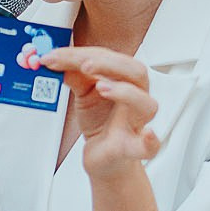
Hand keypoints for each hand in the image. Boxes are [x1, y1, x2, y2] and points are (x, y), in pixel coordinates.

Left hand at [41, 45, 157, 174]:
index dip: (84, 54)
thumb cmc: (100, 122)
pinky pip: (149, 146)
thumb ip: (74, 77)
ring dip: (126, 93)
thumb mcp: (84, 95)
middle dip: (109, 64)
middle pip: (136, 73)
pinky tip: (148, 134)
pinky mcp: (133, 148)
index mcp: (124, 81)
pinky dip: (151, 141)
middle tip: (84, 65)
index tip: (58, 56)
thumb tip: (58, 61)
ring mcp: (135, 123)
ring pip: (146, 104)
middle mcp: (134, 98)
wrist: (103, 156)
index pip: (110, 58)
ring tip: (102, 88)